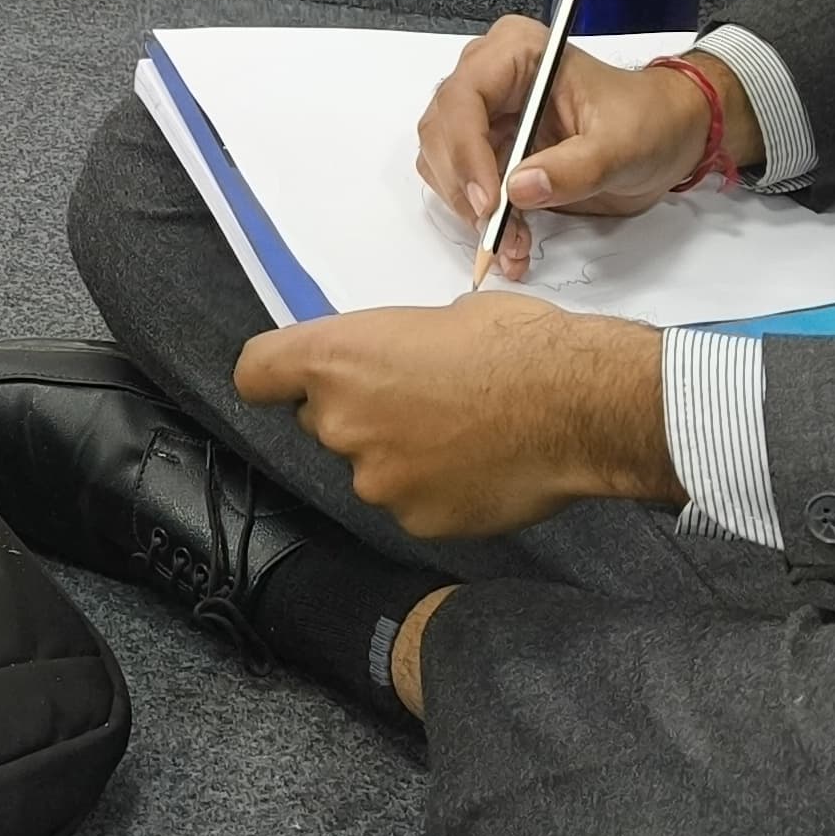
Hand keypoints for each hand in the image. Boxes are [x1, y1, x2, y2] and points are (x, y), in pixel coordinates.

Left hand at [233, 298, 677, 539]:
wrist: (578, 404)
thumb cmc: (518, 345)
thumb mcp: (441, 316)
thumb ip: (393, 349)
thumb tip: (396, 363)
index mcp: (337, 358)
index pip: (256, 373)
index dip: (276, 377)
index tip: (293, 380)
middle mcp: (342, 422)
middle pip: (322, 421)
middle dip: (360, 412)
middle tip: (418, 398)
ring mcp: (376, 480)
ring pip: (370, 467)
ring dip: (400, 454)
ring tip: (462, 434)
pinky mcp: (414, 519)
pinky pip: (410, 503)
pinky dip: (435, 489)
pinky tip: (479, 466)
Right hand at [414, 18, 755, 282]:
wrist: (667, 138)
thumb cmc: (649, 122)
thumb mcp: (622, 146)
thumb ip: (574, 168)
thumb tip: (518, 190)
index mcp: (518, 52)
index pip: (463, 96)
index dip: (466, 150)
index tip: (489, 201)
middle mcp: (490, 76)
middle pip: (442, 131)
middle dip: (464, 187)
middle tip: (496, 229)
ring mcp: (486, 115)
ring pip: (444, 164)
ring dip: (470, 210)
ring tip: (513, 243)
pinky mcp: (489, 150)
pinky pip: (464, 187)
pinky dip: (480, 220)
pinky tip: (512, 243)